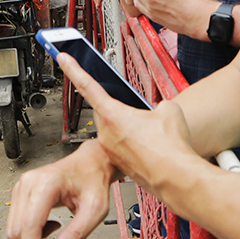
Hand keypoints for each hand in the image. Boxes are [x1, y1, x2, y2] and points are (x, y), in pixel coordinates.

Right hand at [6, 137, 118, 238]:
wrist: (89, 163)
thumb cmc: (92, 180)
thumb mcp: (95, 209)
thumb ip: (77, 233)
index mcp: (46, 183)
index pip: (30, 224)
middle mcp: (29, 183)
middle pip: (18, 230)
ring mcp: (22, 187)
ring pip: (15, 230)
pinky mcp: (21, 193)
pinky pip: (18, 223)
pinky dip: (31, 236)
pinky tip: (50, 230)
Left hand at [57, 53, 199, 206]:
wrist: (177, 179)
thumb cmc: (170, 148)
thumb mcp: (169, 109)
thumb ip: (156, 104)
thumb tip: (156, 111)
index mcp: (113, 114)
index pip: (87, 85)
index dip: (73, 69)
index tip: (62, 58)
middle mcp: (106, 133)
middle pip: (104, 111)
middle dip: (118, 109)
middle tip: (139, 113)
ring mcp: (111, 151)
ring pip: (113, 131)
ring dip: (126, 129)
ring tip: (149, 135)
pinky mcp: (118, 164)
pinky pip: (120, 147)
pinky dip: (131, 145)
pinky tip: (149, 148)